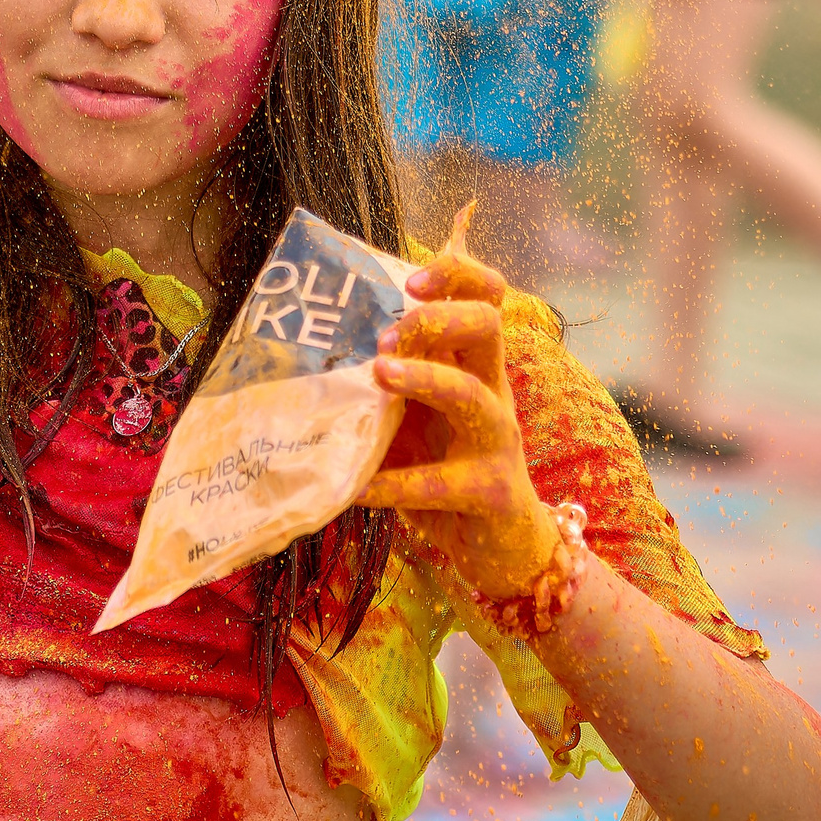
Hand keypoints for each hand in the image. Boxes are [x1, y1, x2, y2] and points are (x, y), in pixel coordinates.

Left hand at [357, 209, 560, 597]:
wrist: (500, 546)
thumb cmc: (447, 467)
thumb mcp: (419, 415)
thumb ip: (392, 377)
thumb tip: (320, 339)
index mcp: (477, 366)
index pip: (487, 295)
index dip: (457, 274)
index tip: (410, 281)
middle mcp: (493, 392)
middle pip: (489, 325)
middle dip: (439, 317)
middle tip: (386, 337)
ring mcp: (497, 441)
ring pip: (472, 395)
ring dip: (425, 379)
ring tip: (378, 373)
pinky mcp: (490, 491)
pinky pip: (442, 482)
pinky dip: (394, 483)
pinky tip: (358, 486)